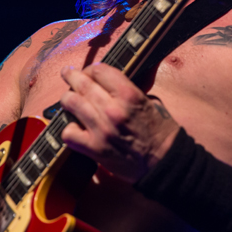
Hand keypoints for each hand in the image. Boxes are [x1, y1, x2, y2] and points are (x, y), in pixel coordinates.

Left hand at [59, 62, 179, 182]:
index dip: (92, 69)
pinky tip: (74, 128)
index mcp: (129, 94)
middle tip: (67, 73)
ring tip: (67, 98)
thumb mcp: (150, 101)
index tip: (90, 72)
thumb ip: (128, 91)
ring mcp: (101, 129)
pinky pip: (69, 133)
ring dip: (67, 98)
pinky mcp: (94, 148)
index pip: (100, 70)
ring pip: (71, 103)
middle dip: (71, 75)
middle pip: (82, 83)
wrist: (164, 162)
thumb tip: (110, 86)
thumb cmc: (160, 131)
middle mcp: (112, 109)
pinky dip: (69, 129)